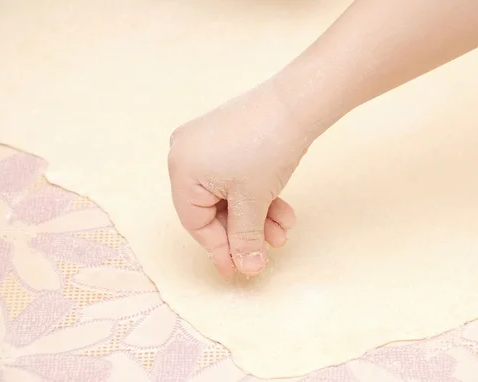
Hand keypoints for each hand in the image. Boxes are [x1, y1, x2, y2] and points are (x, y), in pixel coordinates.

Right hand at [168, 82, 311, 276]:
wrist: (296, 104)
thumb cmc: (267, 150)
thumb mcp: (253, 202)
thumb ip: (245, 239)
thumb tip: (246, 269)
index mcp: (181, 169)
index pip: (195, 222)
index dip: (218, 249)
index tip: (237, 269)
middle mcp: (186, 154)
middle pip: (213, 210)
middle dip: (245, 231)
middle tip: (266, 251)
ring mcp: (206, 143)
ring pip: (229, 195)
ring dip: (257, 217)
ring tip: (282, 231)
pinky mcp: (227, 138)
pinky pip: (236, 177)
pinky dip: (258, 196)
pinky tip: (283, 211)